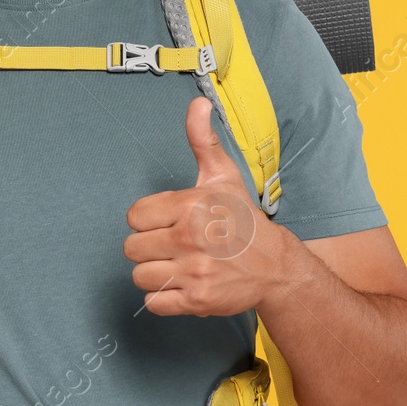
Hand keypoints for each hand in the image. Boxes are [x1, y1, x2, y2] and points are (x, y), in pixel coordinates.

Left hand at [123, 96, 285, 316]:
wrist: (274, 266)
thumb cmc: (241, 219)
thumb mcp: (222, 177)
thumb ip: (201, 141)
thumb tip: (197, 103)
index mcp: (190, 205)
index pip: (134, 217)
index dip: (148, 220)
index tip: (168, 222)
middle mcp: (190, 238)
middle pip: (132, 248)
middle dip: (149, 247)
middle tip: (173, 245)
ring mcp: (194, 272)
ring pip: (140, 276)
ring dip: (155, 273)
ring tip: (178, 265)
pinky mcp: (197, 300)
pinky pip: (153, 302)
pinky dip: (163, 297)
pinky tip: (182, 284)